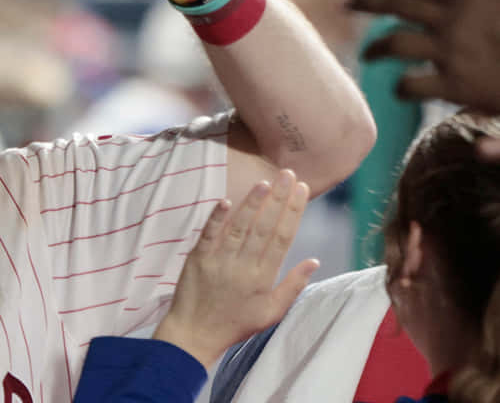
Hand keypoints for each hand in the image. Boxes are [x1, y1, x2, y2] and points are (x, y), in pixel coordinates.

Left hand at [152, 169, 317, 366]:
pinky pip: (209, 234)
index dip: (293, 212)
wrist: (195, 334)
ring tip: (265, 182)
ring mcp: (220, 261)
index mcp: (263, 278)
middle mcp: (243, 266)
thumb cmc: (235, 323)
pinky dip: (217, 217)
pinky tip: (227, 200)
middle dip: (278, 199)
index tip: (303, 190)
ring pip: (239, 227)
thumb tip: (314, 260)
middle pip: (264, 227)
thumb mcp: (271, 312)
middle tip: (288, 175)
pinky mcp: (198, 258)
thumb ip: (293, 286)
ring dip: (253, 203)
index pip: (282, 238)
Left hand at [348, 0, 499, 114]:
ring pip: (395, 44)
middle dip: (367, 2)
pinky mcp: (457, 86)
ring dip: (376, 49)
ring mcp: (453, 53)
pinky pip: (411, 85)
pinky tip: (398, 88)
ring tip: (368, 55)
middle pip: (397, 6)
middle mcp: (455, 21)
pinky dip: (400, 87)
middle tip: (346, 4)